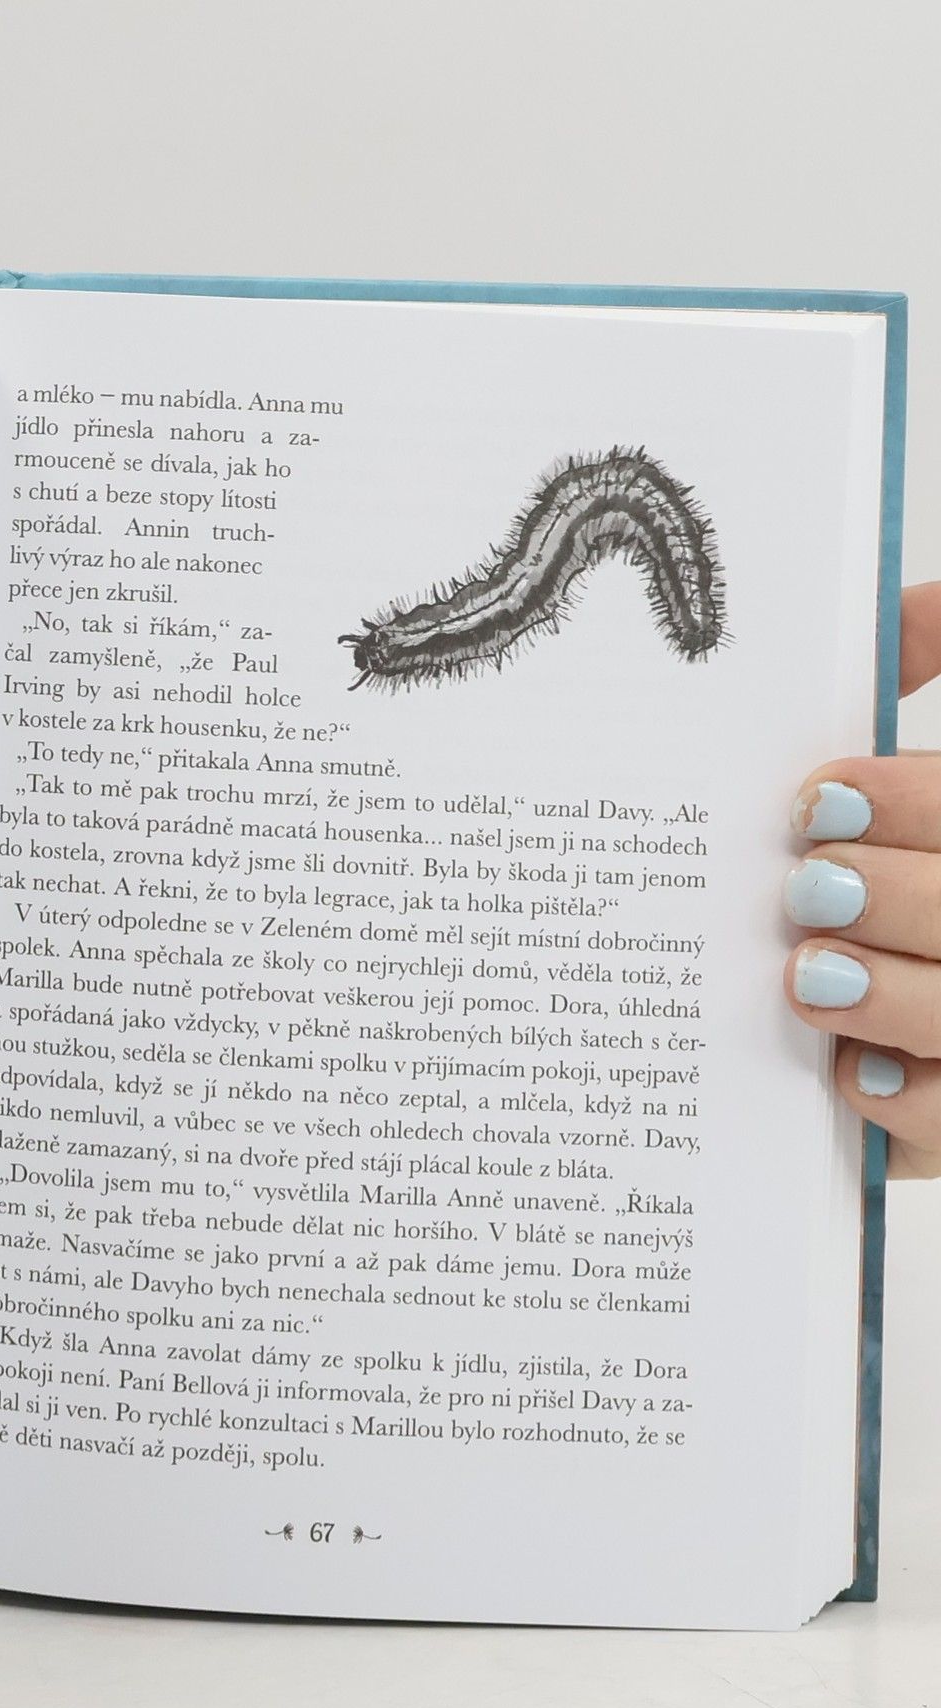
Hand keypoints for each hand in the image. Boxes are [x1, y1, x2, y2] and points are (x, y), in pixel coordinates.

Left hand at [787, 583, 940, 1176]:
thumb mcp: (917, 782)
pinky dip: (901, 1101)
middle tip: (808, 885)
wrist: (900, 1013)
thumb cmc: (898, 863)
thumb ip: (917, 670)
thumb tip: (911, 590)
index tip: (818, 797)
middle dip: (901, 897)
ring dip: (895, 996)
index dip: (913, 804)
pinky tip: (846, 1075)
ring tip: (805, 974)